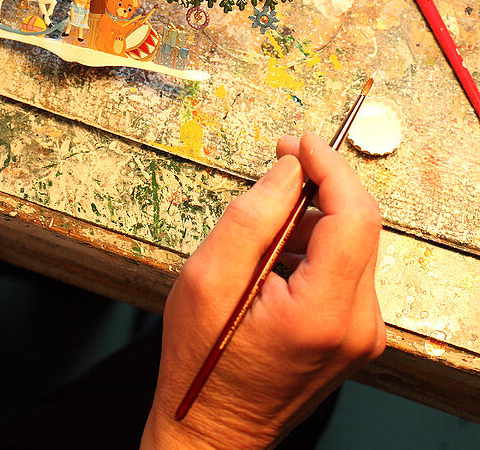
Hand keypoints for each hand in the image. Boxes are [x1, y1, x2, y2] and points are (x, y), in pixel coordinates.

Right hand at [142, 134, 384, 449]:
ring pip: (352, 244)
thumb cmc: (203, 363)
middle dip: (321, 184)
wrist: (213, 429)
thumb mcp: (208, 278)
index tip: (300, 142)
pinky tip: (275, 257)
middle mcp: (357, 324)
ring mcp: (360, 333)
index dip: (330, 167)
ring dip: (312, 218)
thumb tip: (289, 170)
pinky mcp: (352, 334)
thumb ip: (252, 216)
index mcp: (324, 312)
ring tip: (261, 230)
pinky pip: (344, 269)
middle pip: (359, 226)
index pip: (353, 215)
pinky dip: (314, 246)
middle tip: (280, 160)